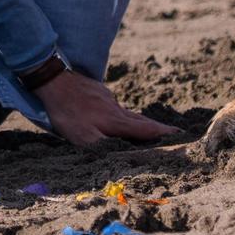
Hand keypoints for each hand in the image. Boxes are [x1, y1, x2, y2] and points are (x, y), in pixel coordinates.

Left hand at [37, 69, 176, 146]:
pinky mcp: (96, 90)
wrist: (52, 80)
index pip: (146, 130)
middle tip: (172, 133)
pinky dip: (117, 112)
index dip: (163, 134)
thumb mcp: (83, 137)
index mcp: (117, 121)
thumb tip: (125, 155)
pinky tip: (111, 114)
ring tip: (145, 128)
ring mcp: (106, 97)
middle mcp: (116, 108)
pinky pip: (111, 105)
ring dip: (137, 120)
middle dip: (156, 128)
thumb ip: (105, 148)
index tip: (181, 136)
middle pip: (141, 120)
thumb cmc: (67, 112)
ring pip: (126, 112)